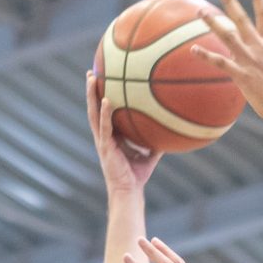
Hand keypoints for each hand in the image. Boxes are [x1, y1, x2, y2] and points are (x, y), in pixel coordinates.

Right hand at [87, 70, 162, 195]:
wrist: (128, 191)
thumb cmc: (137, 175)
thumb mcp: (150, 154)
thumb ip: (156, 140)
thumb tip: (171, 128)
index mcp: (110, 136)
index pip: (103, 112)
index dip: (100, 96)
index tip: (101, 80)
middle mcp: (103, 136)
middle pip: (93, 108)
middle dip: (91, 90)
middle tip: (91, 71)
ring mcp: (102, 140)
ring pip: (93, 114)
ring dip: (91, 96)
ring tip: (92, 78)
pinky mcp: (105, 147)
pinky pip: (104, 126)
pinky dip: (105, 113)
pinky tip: (106, 100)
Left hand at [201, 0, 262, 142]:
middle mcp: (259, 48)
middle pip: (242, 19)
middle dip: (231, 1)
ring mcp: (249, 61)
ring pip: (227, 36)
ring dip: (213, 23)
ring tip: (201, 11)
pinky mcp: (241, 75)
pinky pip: (220, 63)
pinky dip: (206, 56)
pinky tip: (193, 49)